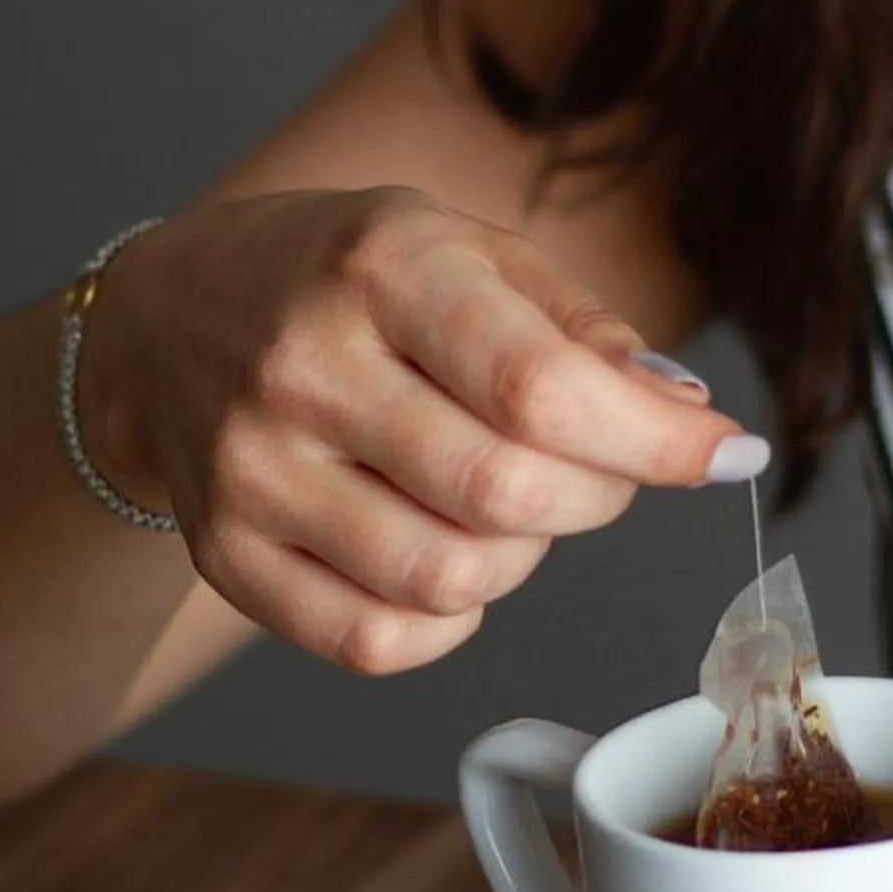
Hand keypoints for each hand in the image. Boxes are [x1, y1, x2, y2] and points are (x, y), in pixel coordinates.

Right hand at [83, 187, 764, 673]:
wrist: (168, 320)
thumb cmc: (344, 281)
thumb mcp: (464, 250)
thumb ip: (580, 330)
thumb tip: (685, 422)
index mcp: (378, 268)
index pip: (540, 385)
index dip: (653, 442)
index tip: (724, 455)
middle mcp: (302, 367)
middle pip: (504, 494)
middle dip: (596, 497)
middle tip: (600, 470)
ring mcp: (254, 472)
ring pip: (449, 581)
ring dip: (520, 560)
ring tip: (506, 505)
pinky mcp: (226, 555)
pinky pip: (377, 641)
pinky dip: (446, 620)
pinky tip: (444, 554)